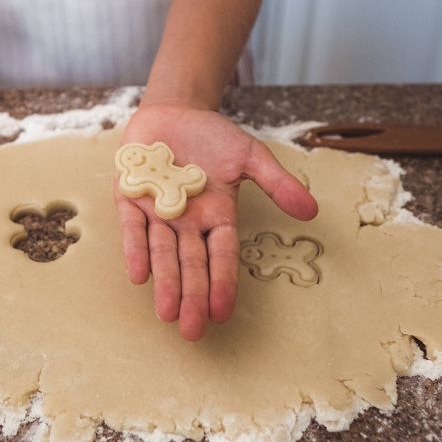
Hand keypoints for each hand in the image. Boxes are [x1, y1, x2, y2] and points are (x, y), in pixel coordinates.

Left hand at [114, 101, 317, 340]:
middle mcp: (187, 221)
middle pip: (190, 263)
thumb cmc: (213, 137)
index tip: (223, 312)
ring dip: (165, 282)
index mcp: (217, 215)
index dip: (222, 282)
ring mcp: (157, 211)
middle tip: (192, 330)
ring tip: (167, 314)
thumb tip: (311, 211)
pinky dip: (135, 249)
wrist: (175, 111)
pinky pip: (132, 227)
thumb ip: (276, 182)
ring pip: (161, 252)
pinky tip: (138, 275)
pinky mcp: (130, 196)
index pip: (221, 256)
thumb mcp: (250, 156)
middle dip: (192, 296)